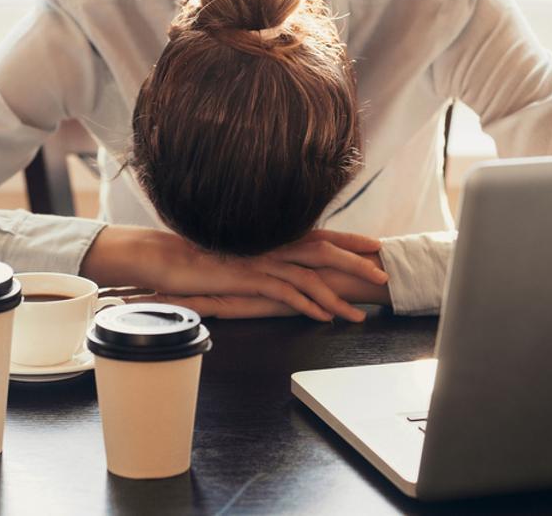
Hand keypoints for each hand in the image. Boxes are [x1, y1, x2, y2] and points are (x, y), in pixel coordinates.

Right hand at [136, 252, 391, 318]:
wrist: (167, 257)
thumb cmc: (203, 257)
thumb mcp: (241, 254)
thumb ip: (265, 256)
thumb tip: (286, 265)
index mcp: (274, 236)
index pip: (320, 234)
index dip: (349, 239)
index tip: (375, 245)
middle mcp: (272, 244)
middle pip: (325, 250)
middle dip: (357, 263)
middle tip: (383, 275)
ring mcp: (262, 260)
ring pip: (311, 276)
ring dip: (338, 296)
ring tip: (359, 314)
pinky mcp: (249, 278)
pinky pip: (286, 293)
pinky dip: (308, 306)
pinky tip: (324, 318)